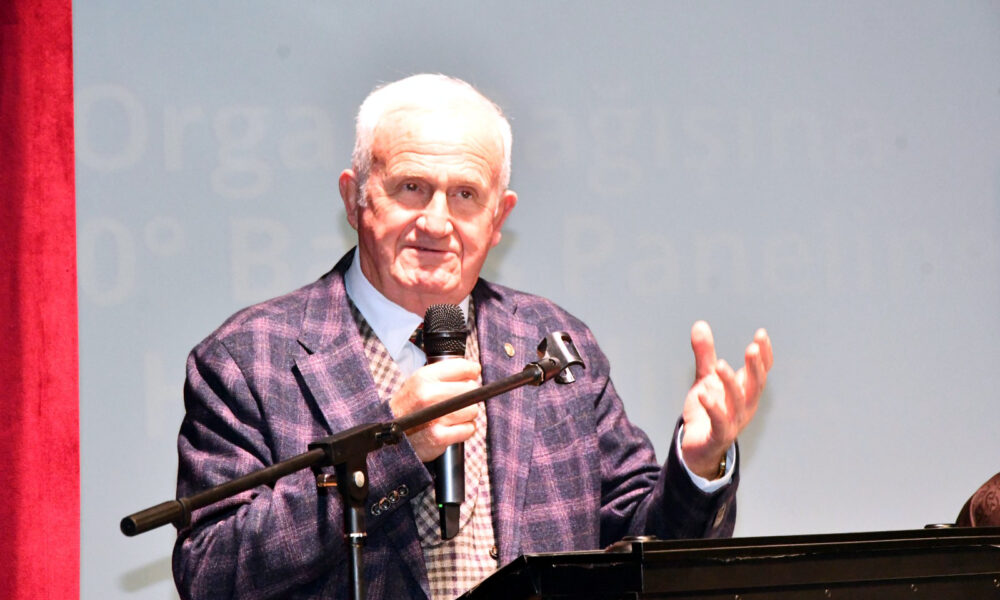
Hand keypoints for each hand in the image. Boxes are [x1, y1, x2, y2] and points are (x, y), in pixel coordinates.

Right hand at [389, 358, 481, 461]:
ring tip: (450, 416)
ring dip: (466, 415)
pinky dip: (465, 429)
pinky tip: (452, 428)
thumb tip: (474, 370)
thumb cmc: (409, 407)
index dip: (471, 371)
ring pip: (472, 410)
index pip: (462, 367)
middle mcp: (429, 395)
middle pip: (471, 390)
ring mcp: (435, 417)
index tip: (472, 374)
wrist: (389, 435)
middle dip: (467, 396)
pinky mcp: (440, 437)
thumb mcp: (419, 382)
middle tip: (455, 402)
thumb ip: (444, 374)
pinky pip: (469, 429)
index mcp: (424, 378)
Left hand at [681, 321, 772, 479]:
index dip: (764, 355)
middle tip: (752, 348)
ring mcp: (734, 422)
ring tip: (720, 365)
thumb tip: (700, 324)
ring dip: (731, 383)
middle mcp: (745, 406)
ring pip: (737, 402)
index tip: (761, 334)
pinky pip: (719, 422)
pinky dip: (712, 408)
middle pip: (755, 385)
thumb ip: (705, 354)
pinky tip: (703, 393)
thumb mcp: (706, 378)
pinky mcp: (718, 435)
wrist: (697, 445)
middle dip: (755, 367)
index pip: (761, 372)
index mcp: (746, 392)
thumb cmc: (707, 410)